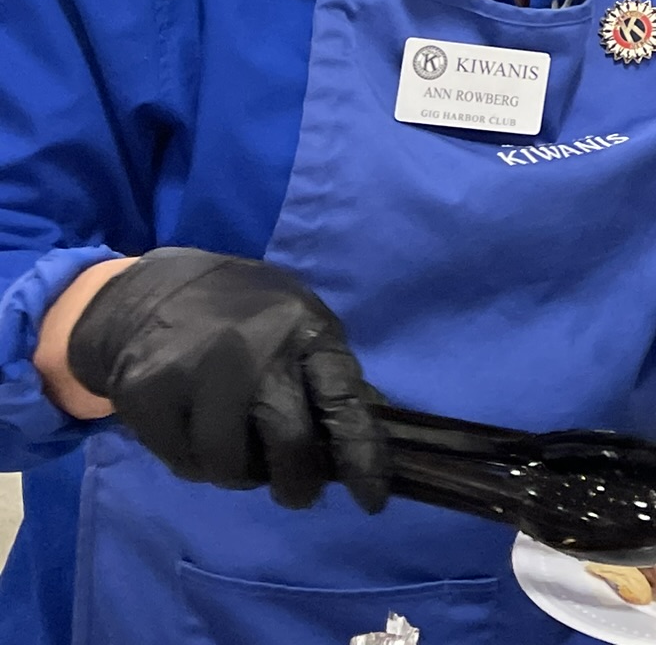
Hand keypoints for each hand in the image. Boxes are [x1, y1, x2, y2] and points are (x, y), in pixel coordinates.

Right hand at [63, 248, 388, 511]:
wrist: (152, 292)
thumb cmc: (244, 316)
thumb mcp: (299, 323)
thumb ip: (328, 375)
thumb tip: (371, 433)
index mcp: (304, 330)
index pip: (344, 400)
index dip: (362, 454)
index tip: (372, 499)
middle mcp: (254, 350)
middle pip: (290, 443)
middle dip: (298, 482)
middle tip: (296, 491)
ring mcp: (197, 373)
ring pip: (230, 465)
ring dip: (240, 474)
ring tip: (238, 451)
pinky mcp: (149, 396)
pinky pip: (184, 463)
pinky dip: (196, 463)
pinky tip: (197, 433)